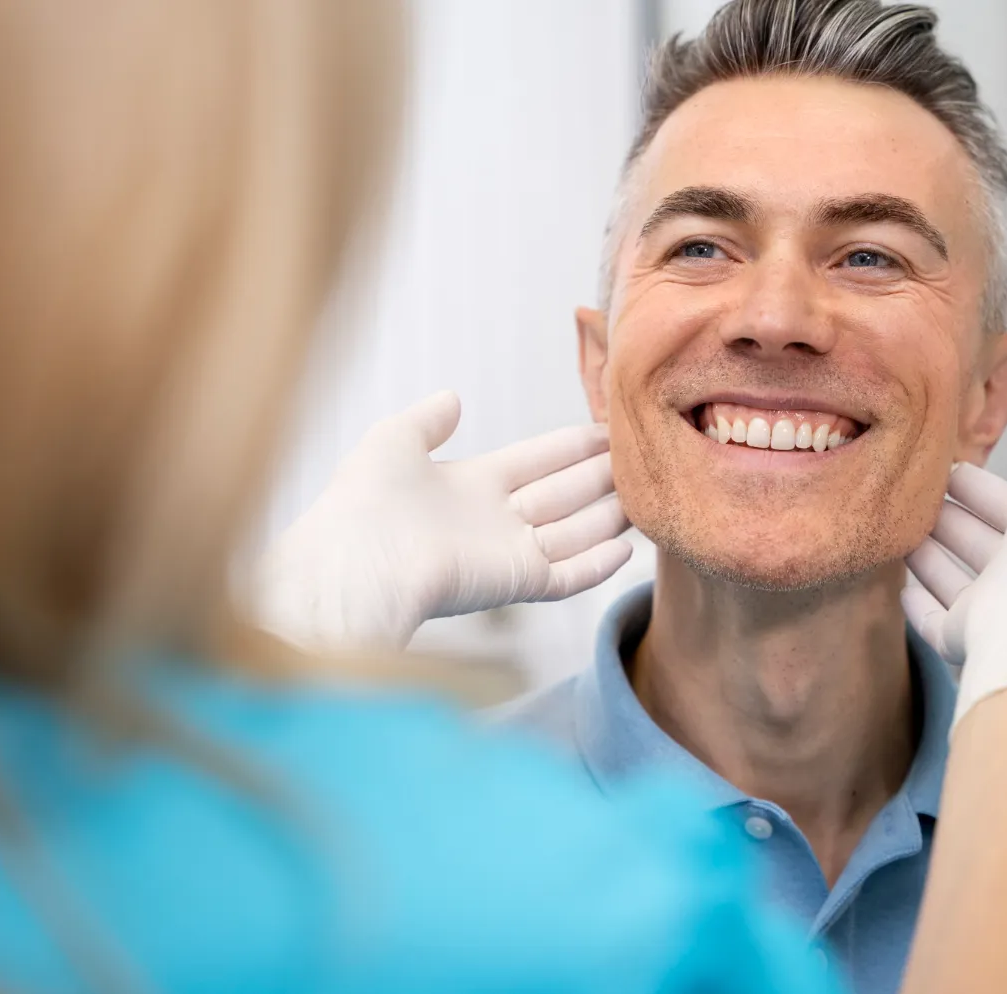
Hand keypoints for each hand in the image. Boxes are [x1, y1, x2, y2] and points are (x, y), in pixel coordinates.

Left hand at [251, 390, 631, 651]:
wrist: (358, 561)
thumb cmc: (365, 501)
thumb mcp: (394, 440)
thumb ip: (428, 419)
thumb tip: (453, 397)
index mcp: (468, 484)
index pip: (535, 460)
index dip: (570, 445)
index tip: (607, 427)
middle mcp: (494, 518)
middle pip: (563, 492)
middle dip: (602, 473)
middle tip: (643, 453)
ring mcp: (508, 553)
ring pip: (574, 531)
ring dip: (610, 514)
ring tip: (649, 493)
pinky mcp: (516, 583)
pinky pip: (568, 575)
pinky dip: (597, 565)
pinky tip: (627, 547)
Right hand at [902, 417, 1006, 734]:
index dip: (982, 489)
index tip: (947, 469)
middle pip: (980, 543)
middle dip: (950, 518)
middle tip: (913, 495)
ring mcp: (994, 614)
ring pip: (954, 580)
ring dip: (928, 555)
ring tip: (896, 529)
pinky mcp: (964, 641)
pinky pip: (935, 622)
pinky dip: (919, 605)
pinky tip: (901, 588)